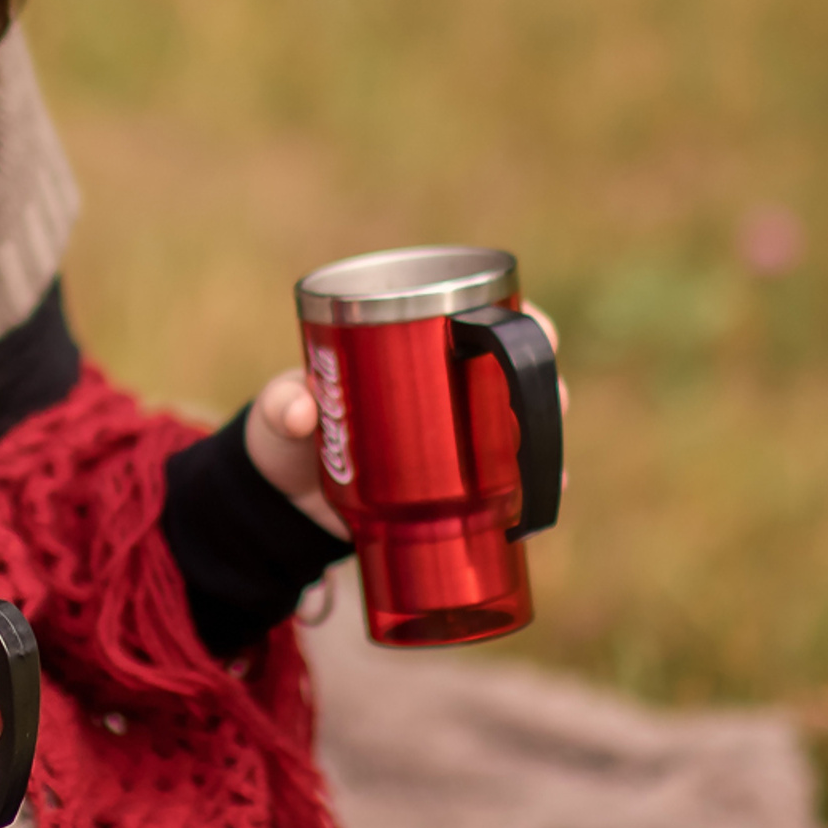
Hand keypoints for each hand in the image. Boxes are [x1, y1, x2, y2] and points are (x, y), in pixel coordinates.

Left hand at [246, 303, 568, 523]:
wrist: (287, 503)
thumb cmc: (288, 435)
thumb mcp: (278, 414)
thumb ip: (281, 405)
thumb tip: (301, 410)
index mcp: (414, 351)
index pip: (484, 321)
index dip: (524, 322)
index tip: (540, 329)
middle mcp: (450, 392)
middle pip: (519, 378)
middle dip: (545, 387)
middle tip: (548, 403)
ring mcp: (459, 442)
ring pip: (524, 432)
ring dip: (547, 443)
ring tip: (545, 463)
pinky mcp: (458, 491)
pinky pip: (509, 488)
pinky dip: (528, 496)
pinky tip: (538, 506)